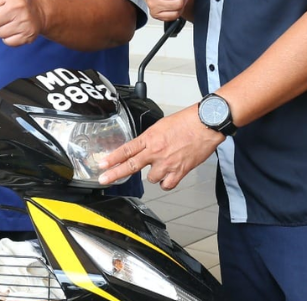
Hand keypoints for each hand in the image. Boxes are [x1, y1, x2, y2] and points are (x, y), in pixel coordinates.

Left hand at [0, 0, 44, 46]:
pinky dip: (10, 37)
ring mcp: (24, 22)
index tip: (0, 2)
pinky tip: (16, 28)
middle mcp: (19, 7)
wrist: (39, 12)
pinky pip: (7, 41)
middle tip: (6, 12)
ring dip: (2, 28)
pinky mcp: (27, 36)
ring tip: (11, 20)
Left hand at [97, 105, 222, 189]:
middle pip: (131, 166)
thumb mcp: (161, 126)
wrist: (205, 124)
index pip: (126, 150)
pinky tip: (168, 177)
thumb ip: (149, 139)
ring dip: (153, 175)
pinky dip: (166, 183)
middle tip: (103, 179)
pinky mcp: (180, 171)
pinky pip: (166, 185)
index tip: (102, 164)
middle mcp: (156, 152)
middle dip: (114, 174)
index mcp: (150, 138)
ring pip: (150, 178)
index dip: (112, 158)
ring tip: (160, 166)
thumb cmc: (186, 122)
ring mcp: (167, 163)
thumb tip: (143, 147)